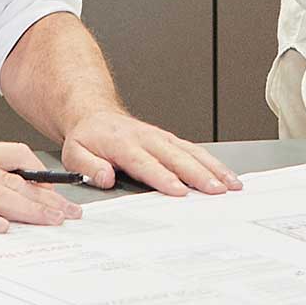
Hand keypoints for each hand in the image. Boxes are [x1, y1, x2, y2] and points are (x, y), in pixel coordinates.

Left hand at [58, 107, 242, 194]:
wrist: (95, 115)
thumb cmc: (88, 138)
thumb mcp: (74, 152)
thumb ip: (89, 166)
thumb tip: (105, 177)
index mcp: (123, 143)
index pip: (146, 163)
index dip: (163, 177)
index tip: (179, 190)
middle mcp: (147, 138)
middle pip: (176, 157)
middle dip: (199, 174)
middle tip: (216, 190)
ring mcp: (162, 138)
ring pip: (192, 152)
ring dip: (213, 168)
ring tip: (231, 185)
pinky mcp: (171, 140)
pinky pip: (195, 151)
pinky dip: (214, 163)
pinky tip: (227, 175)